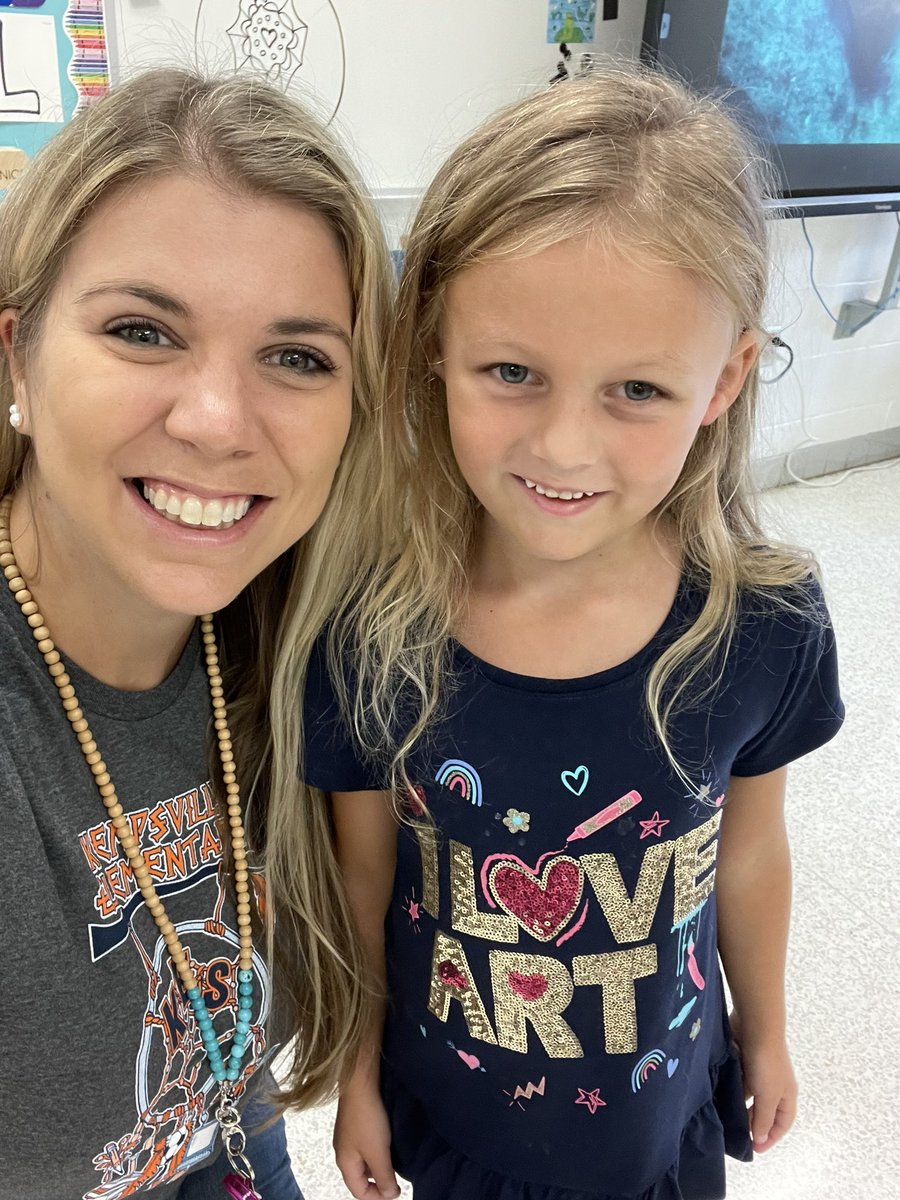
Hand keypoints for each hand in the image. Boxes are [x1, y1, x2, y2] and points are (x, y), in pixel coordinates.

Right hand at [334, 1082, 400, 1198]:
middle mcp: (344, 1152)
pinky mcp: (355, 1124)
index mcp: (345, 1163)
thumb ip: (384, 1176)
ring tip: (395, 1162)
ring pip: (364, 1161)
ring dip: (379, 1166)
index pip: (359, 1191)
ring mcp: (349, 1137)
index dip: (377, 1197)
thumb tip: (389, 1195)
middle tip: (397, 1179)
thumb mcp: (378, 1152)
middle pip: (360, 1178)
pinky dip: (377, 1151)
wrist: (360, 1082)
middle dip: (378, 1182)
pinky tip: (388, 1143)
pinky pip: (366, 1147)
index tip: (396, 1192)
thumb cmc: (367, 1118)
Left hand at [730, 1012, 797, 1152]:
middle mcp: (775, 1085)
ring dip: (741, 1106)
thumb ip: (764, 1118)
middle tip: (737, 1135)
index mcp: (787, 1095)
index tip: (755, 1149)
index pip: (782, 1123)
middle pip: (766, 1111)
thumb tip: (761, 1138)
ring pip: (750, 1096)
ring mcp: (759, 1072)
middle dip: (754, 1123)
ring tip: (726, 1117)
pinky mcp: (745, 1060)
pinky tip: (721, 1095)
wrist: (755, 1026)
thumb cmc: (766, 1064)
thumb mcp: (768, 1096)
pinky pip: (739, 1081)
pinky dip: (732, 1089)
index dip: (771, 1137)